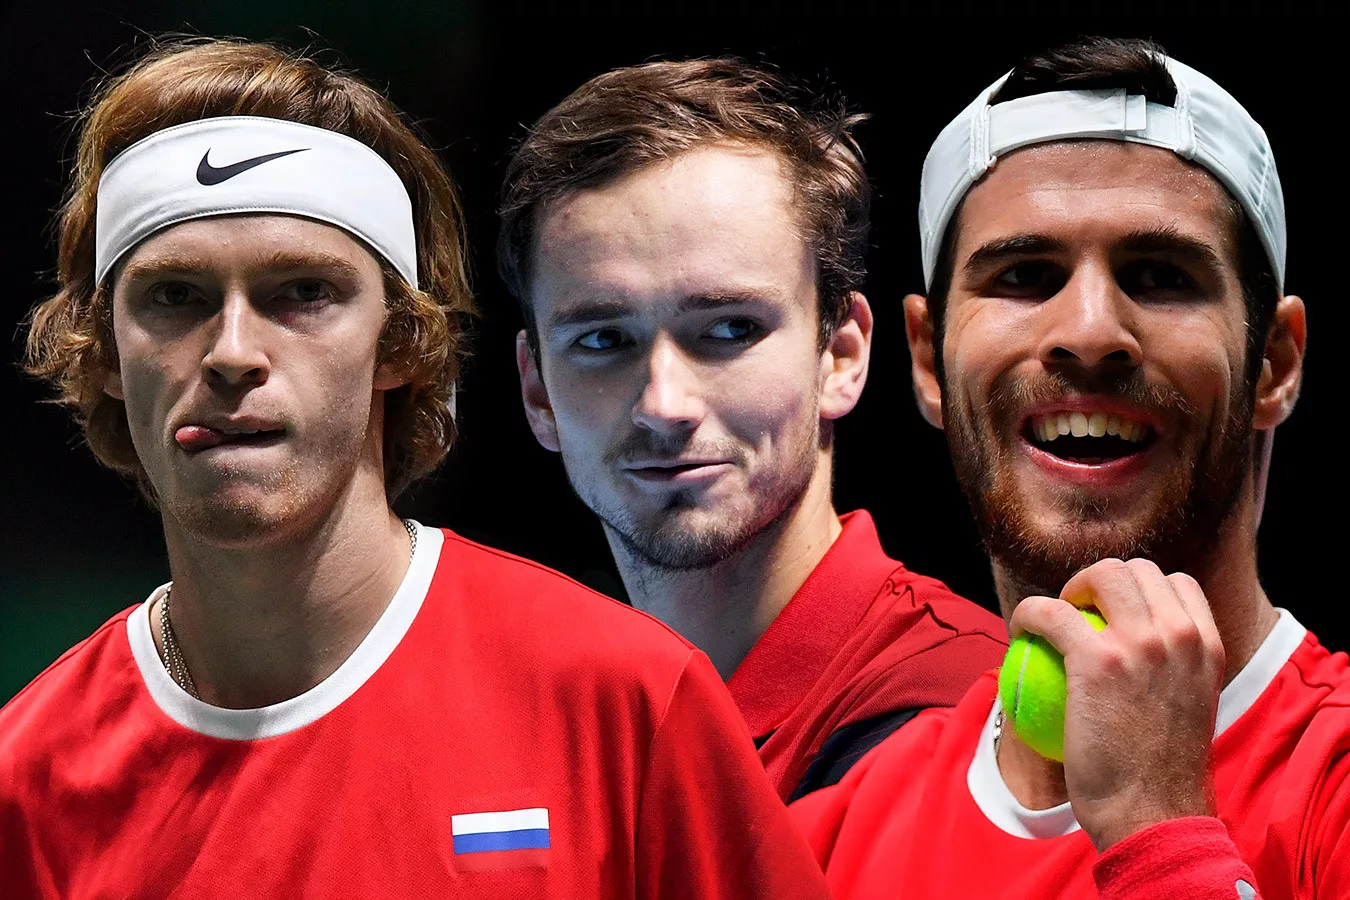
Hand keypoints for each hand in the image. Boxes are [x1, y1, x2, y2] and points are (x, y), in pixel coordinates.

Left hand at [1008, 558, 1225, 850]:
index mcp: (1208, 647)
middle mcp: (1181, 635)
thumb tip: (1141, 659)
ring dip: (1069, 588)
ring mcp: (1141, 643)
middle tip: (1077, 610)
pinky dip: (1028, 614)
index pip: (1177, 584)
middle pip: (1136, 570)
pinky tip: (1019, 630)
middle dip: (1100, 580)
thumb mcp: (1188, 711)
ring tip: (1052, 617)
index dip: (1139, 588)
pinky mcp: (1097, 659)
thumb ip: (1173, 676)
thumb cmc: (1161, 777)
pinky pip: (1049, 612)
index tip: (1113, 610)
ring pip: (1099, 575)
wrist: (1153, 815)